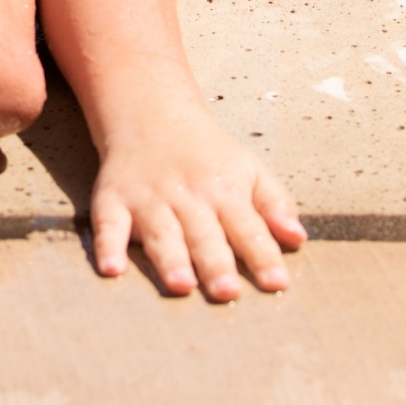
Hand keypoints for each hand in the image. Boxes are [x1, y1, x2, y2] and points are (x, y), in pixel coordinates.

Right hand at [88, 109, 304, 298]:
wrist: (150, 113)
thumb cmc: (207, 154)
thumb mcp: (248, 169)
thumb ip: (274, 204)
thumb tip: (298, 239)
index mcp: (224, 190)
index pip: (248, 227)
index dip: (263, 255)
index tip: (277, 283)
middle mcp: (187, 196)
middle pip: (204, 234)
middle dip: (215, 263)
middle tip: (227, 292)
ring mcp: (149, 198)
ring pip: (161, 232)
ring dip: (170, 258)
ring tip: (180, 285)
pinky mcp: (113, 199)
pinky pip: (108, 224)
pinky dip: (107, 246)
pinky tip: (111, 269)